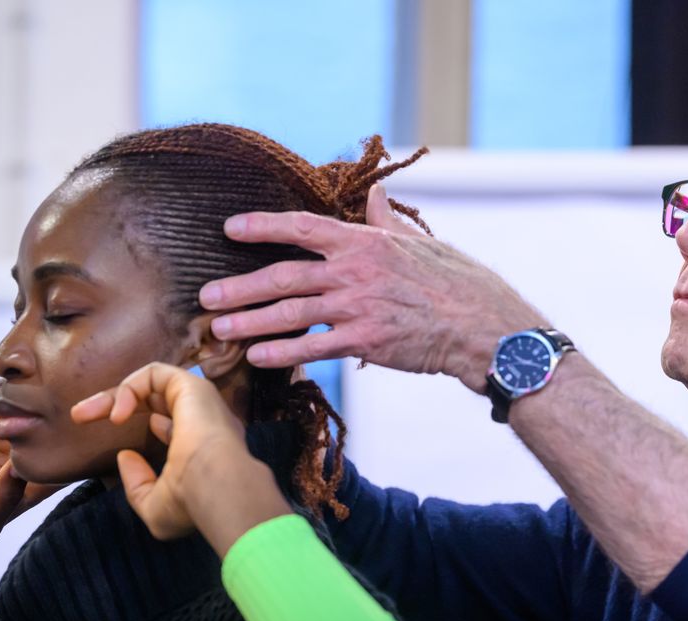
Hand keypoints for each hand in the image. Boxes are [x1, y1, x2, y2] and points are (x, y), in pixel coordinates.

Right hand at [0, 380, 57, 573]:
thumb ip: (4, 501)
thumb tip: (19, 470)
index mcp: (39, 474)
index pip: (69, 455)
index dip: (59, 442)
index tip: (24, 443)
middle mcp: (29, 446)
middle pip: (50, 418)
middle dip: (33, 411)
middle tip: (2, 421)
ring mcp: (7, 425)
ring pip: (22, 397)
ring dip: (3, 396)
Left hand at [71, 362, 290, 556]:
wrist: (213, 482)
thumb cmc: (190, 501)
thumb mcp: (155, 508)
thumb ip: (137, 485)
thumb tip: (126, 456)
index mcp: (204, 447)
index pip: (174, 427)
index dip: (148, 430)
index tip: (122, 453)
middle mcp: (204, 420)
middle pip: (155, 400)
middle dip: (114, 405)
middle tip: (79, 416)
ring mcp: (199, 401)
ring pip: (151, 384)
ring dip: (114, 395)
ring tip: (83, 413)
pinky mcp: (190, 384)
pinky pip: (154, 374)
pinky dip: (129, 389)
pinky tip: (117, 414)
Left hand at [198, 183, 546, 392]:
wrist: (482, 326)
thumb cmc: (457, 283)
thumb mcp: (421, 243)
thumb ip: (386, 222)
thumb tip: (373, 195)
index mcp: (365, 242)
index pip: (302, 227)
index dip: (263, 226)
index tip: (230, 228)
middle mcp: (354, 272)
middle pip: (283, 276)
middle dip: (240, 287)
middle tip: (205, 295)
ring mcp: (357, 308)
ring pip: (290, 313)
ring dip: (250, 322)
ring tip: (219, 329)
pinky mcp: (365, 342)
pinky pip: (314, 347)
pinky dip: (284, 353)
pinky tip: (259, 357)